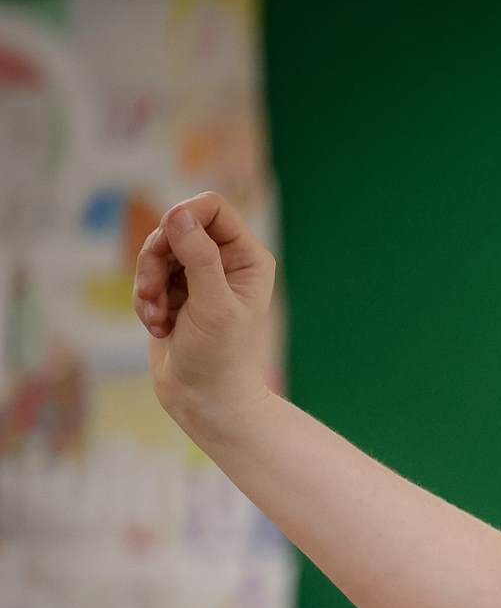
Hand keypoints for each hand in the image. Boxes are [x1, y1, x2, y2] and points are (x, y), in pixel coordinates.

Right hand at [133, 192, 277, 425]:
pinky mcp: (175, 294)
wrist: (206, 400)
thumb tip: (178, 213)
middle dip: (156, 257)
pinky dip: (145, 301)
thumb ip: (198, 257)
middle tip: (154, 291)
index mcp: (247, 258)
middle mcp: (226, 262)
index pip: (212, 208)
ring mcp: (199, 277)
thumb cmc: (220, 356)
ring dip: (147, 283)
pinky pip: (146, 278)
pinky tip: (157, 327)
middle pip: (176, 226)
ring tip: (157, 316)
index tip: (166, 240)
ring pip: (156, 252)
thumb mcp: (211, 304)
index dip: (184, 215)